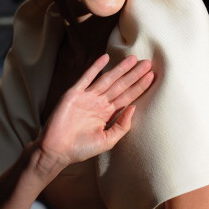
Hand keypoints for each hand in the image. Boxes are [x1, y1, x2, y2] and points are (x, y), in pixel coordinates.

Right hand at [38, 54, 153, 170]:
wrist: (56, 151)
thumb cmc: (81, 149)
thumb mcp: (108, 141)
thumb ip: (122, 125)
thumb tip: (134, 108)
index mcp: (107, 113)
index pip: (127, 96)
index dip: (139, 86)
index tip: (151, 76)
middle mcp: (99, 102)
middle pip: (120, 85)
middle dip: (134, 74)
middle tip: (148, 63)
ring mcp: (87, 97)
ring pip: (107, 79)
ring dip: (120, 68)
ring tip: (133, 58)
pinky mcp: (74, 94)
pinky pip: (87, 77)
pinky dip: (95, 67)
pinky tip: (106, 58)